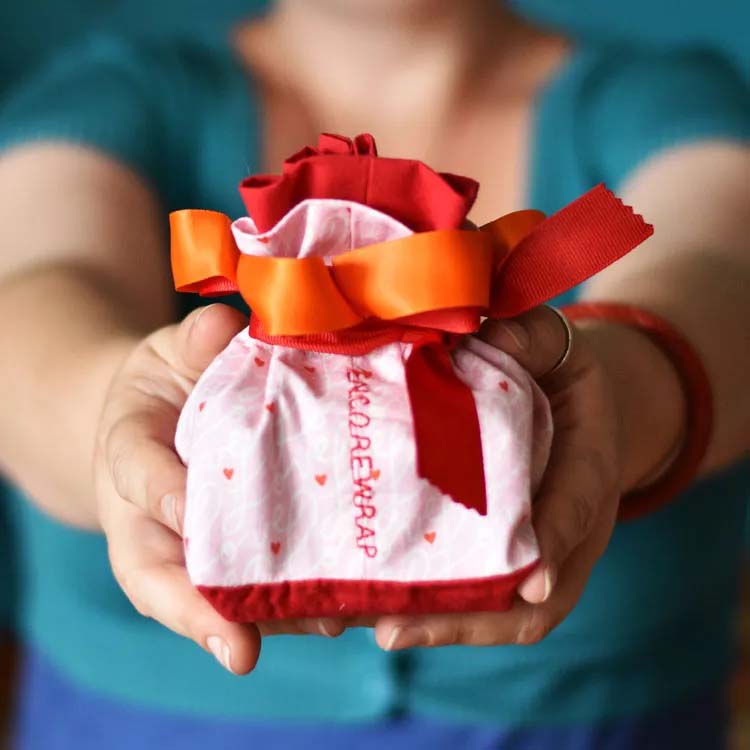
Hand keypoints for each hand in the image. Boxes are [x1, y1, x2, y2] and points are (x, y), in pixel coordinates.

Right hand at [94, 304, 345, 674]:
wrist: (170, 418)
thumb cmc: (169, 385)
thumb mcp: (171, 353)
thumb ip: (193, 342)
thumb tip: (222, 327)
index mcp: (132, 455)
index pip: (139, 475)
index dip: (162, 494)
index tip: (188, 512)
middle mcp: (154, 517)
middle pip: (160, 574)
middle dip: (200, 608)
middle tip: (240, 645)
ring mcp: (192, 543)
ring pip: (210, 593)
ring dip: (262, 616)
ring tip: (319, 626)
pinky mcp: (236, 551)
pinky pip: (256, 585)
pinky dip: (295, 603)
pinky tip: (345, 609)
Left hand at [373, 306, 622, 649]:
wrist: (565, 399)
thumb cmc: (553, 369)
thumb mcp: (552, 343)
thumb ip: (528, 337)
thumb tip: (483, 334)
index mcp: (590, 462)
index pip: (579, 503)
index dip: (557, 538)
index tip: (533, 577)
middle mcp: (566, 523)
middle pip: (535, 594)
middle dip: (470, 617)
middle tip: (395, 629)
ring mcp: (536, 547)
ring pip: (502, 609)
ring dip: (440, 626)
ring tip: (370, 628)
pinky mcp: (502, 552)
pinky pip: (477, 595)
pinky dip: (432, 610)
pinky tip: (372, 607)